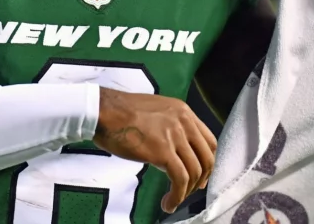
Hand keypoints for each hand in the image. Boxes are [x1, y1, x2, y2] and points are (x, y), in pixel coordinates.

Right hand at [92, 87, 216, 213]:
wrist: (105, 112)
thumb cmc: (121, 112)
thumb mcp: (156, 111)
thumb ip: (170, 125)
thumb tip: (175, 149)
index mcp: (183, 112)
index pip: (208, 140)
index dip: (207, 161)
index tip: (200, 175)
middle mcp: (184, 122)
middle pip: (207, 156)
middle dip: (202, 178)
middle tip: (191, 190)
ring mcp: (175, 136)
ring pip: (195, 171)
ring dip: (187, 191)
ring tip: (174, 199)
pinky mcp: (163, 152)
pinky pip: (180, 179)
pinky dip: (177, 195)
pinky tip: (168, 202)